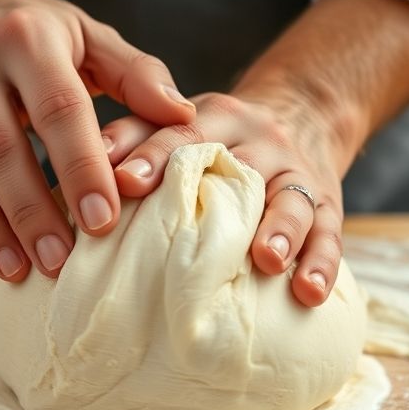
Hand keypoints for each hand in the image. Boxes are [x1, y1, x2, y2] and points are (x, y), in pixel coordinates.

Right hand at [0, 0, 195, 280]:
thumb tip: (181, 117)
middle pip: (4, 152)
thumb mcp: (87, 34)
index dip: (81, 170)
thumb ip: (136, 74)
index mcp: (26, 40)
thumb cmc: (33, 29)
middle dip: (34, 214)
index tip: (103, 220)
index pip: (58, 113)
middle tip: (62, 262)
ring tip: (26, 271)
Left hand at [102, 93, 347, 306]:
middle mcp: (259, 140)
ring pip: (292, 198)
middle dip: (217, 198)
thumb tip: (77, 172)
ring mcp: (296, 173)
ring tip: (267, 260)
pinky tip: (309, 293)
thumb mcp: (180, 125)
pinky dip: (322, 263)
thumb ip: (133, 141)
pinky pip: (331, 234)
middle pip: (239, 164)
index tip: (122, 182)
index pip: (180, 131)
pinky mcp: (328, 205)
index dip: (153, 154)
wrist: (305, 116)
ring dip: (281, 229)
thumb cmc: (217, 140)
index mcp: (215, 117)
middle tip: (190, 227)